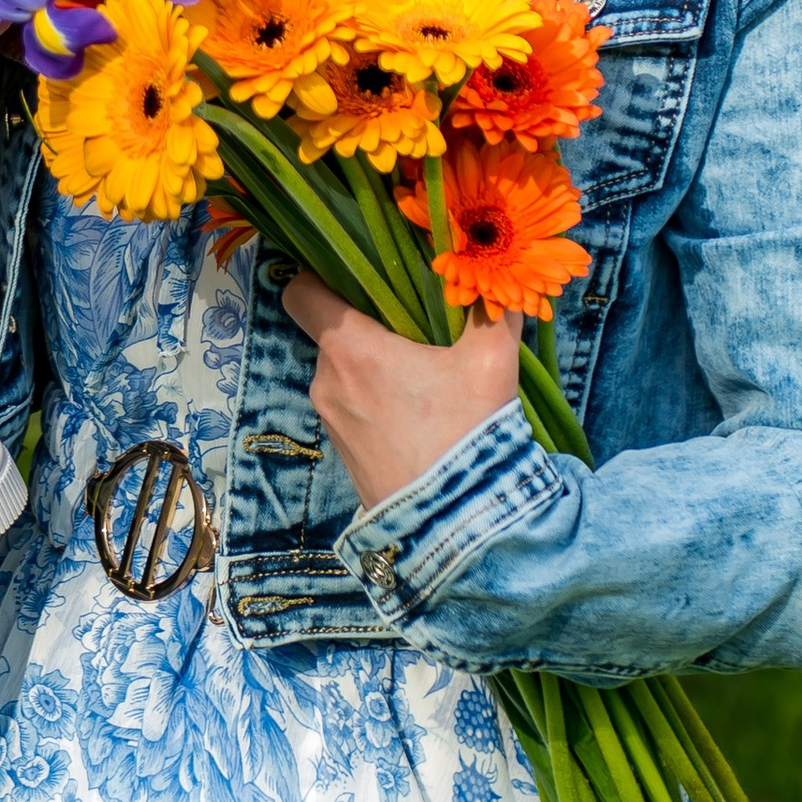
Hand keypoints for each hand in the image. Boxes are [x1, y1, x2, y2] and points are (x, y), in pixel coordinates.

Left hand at [281, 271, 521, 511]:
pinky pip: (351, 410)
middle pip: (333, 333)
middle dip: (368, 327)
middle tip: (415, 331)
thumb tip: (502, 280)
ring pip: (344, 374)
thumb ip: (493, 311)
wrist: (457, 525)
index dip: (319, 276)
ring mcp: (331, 422)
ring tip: (425, 378)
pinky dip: (375, 404)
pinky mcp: (342, 454)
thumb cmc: (466, 434)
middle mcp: (327, 382)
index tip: (354, 277)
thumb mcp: (491, 363)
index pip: (300, 293)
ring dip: (375, 369)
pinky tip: (418, 416)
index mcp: (350, 350)